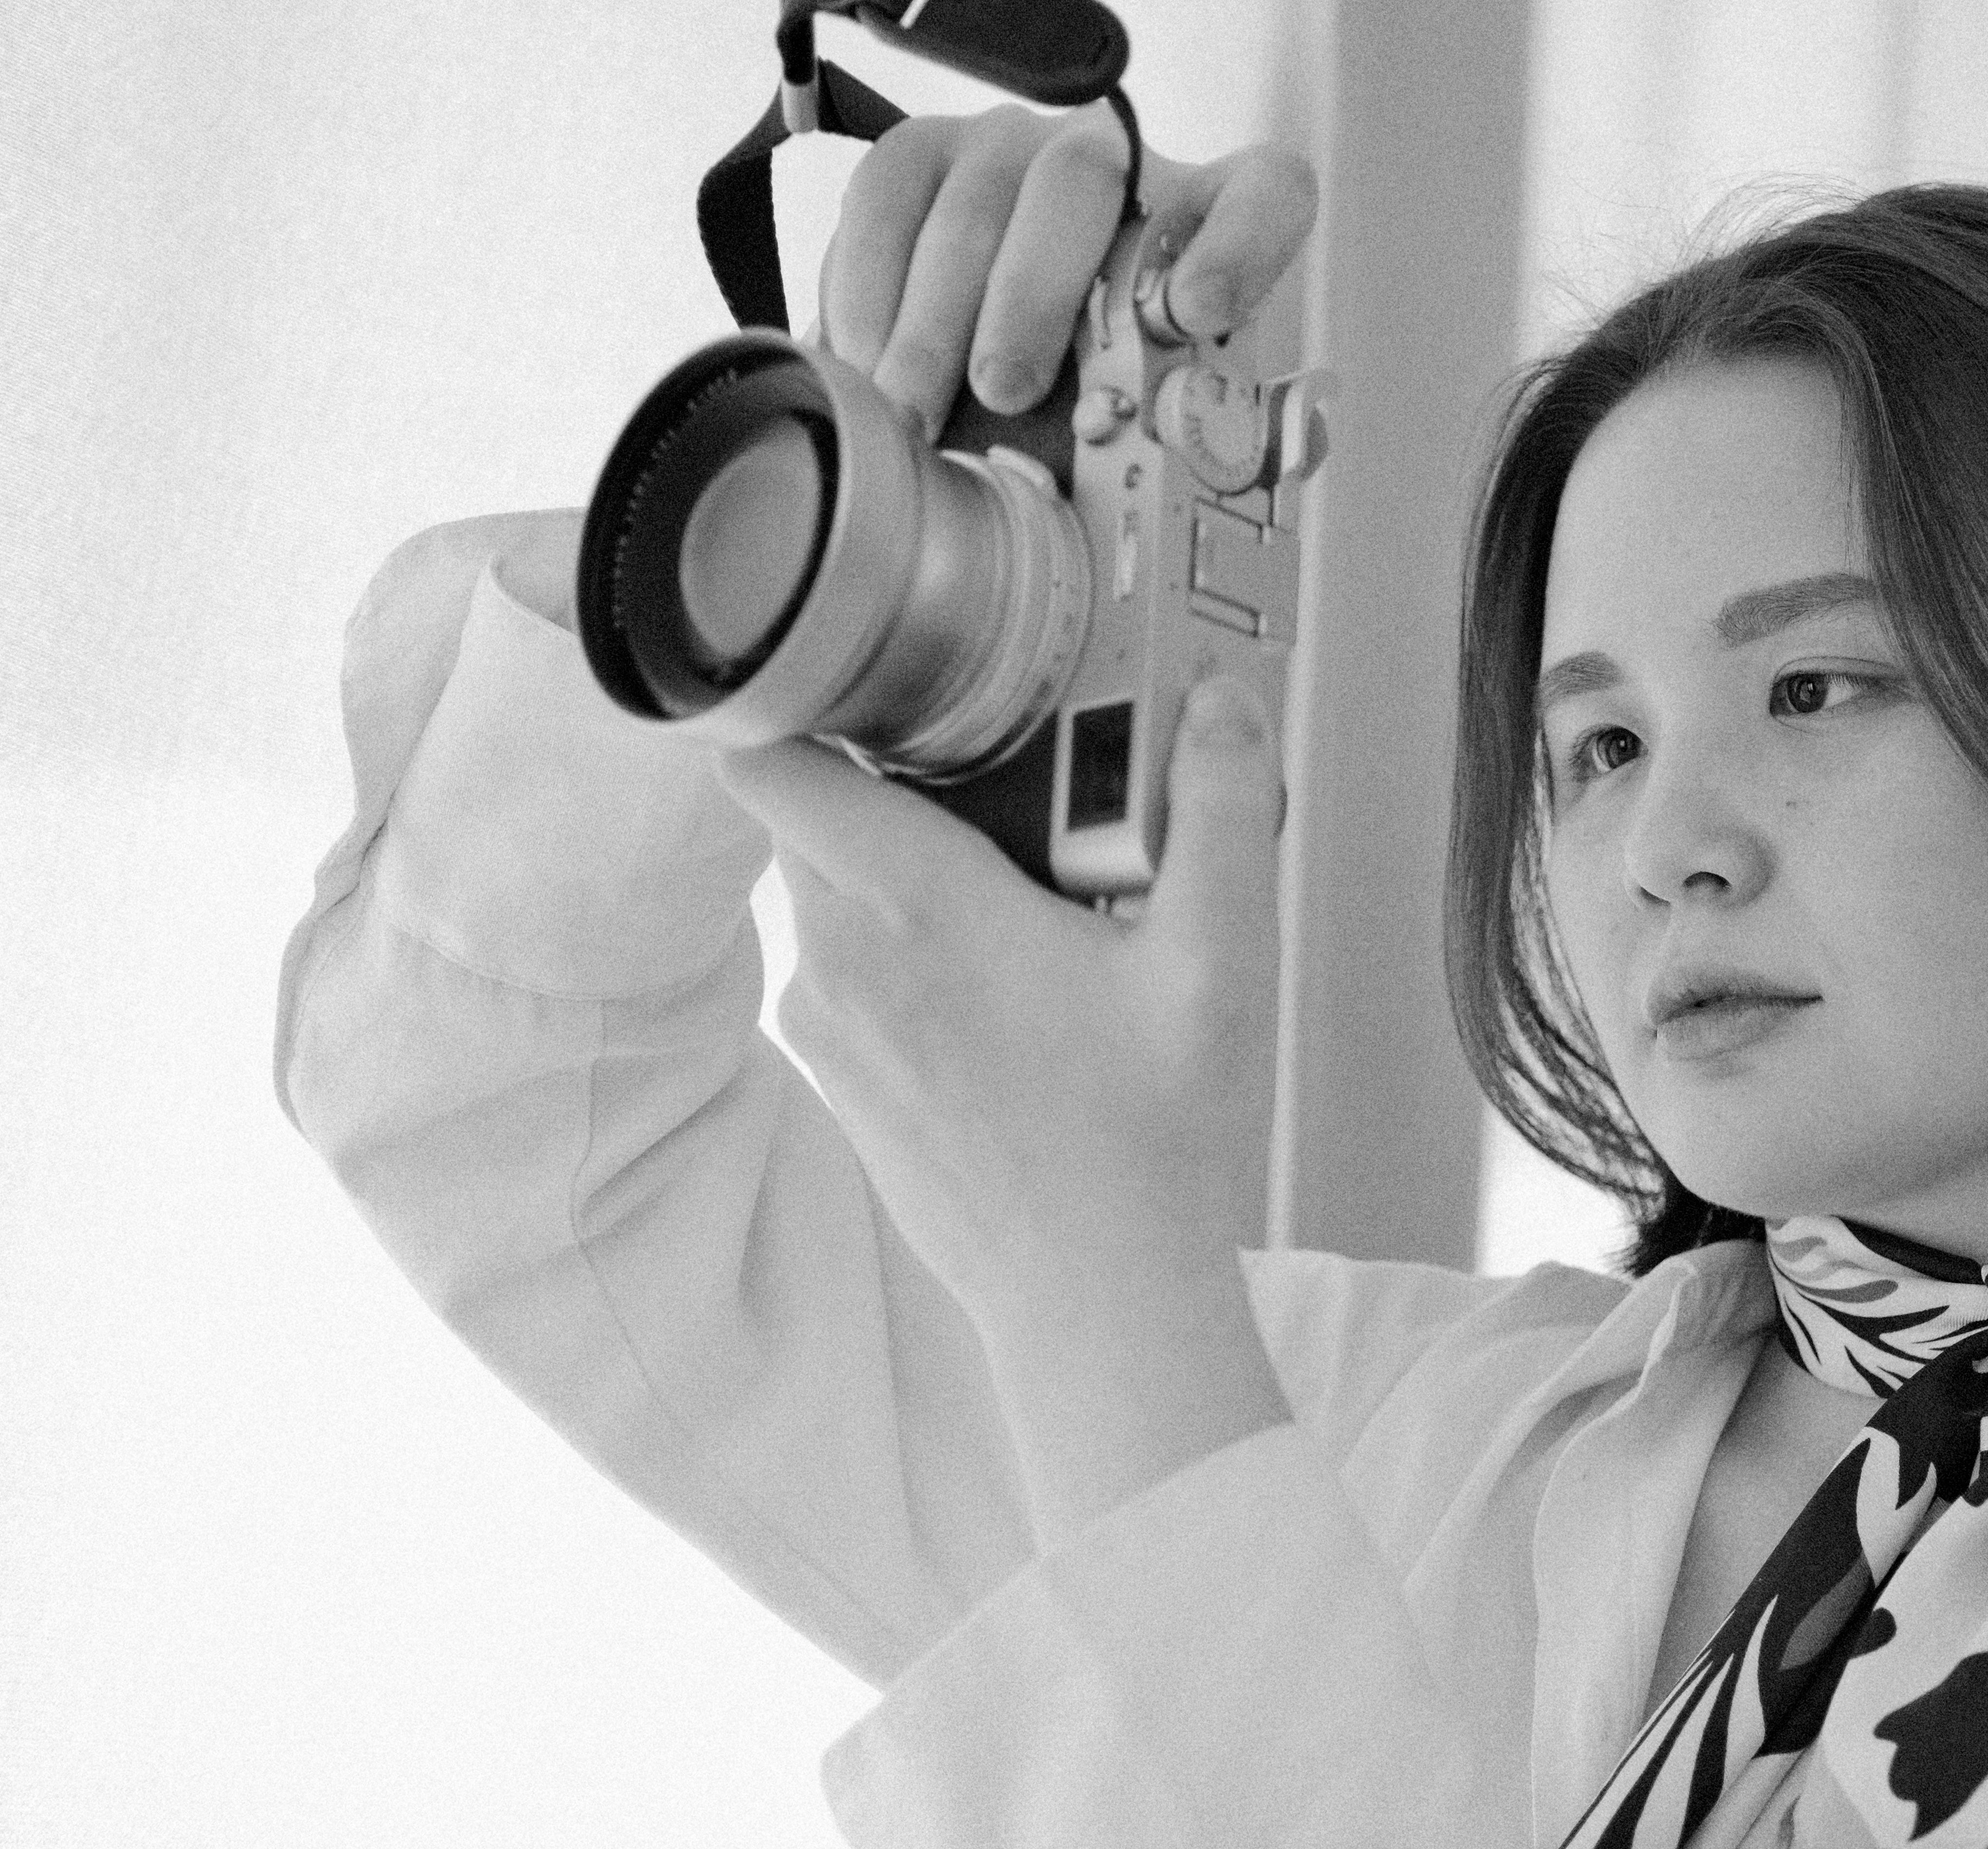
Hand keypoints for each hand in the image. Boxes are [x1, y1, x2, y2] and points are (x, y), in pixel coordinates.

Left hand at [716, 675, 1291, 1531]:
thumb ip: (1219, 808)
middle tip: (1011, 801)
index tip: (874, 691)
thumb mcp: (1218, 958)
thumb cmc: (1148, 1137)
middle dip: (891, 790)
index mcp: (912, 903)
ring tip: (1027, 908)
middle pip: (812, 819)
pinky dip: (904, 959)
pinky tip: (1006, 998)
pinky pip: (849, 976)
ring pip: (833, 899)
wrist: (1096, 1296)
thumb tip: (1218, 698)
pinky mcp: (840, 1083)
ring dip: (904, 881)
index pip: (767, 763)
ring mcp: (829, 1031)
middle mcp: (842, 959)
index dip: (798, 710)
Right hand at [817, 102, 1317, 427]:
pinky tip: (864, 363)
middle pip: (1081, 180)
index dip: (1240, 244)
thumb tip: (1180, 550)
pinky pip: (887, 193)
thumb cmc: (1095, 385)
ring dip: (936, 313)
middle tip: (1005, 390)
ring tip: (916, 409)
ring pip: (973, 194)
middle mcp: (1117, 161)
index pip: (1265, 196)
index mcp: (1212, 219)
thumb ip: (1170, 446)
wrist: (1003, 343)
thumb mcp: (1143, 416)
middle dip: (1033, 291)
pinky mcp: (923, 155)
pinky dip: (867, 286)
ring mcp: (1013, 146)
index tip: (1202, 313)